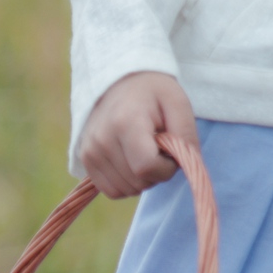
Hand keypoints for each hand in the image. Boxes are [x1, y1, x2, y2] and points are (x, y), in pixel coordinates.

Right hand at [81, 72, 196, 198]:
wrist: (120, 81)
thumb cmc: (154, 92)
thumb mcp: (178, 103)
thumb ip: (186, 135)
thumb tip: (188, 165)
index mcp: (125, 123)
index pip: (147, 167)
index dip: (166, 167)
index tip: (171, 150)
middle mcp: (101, 140)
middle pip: (137, 181)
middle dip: (156, 172)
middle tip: (158, 147)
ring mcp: (90, 151)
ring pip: (125, 190)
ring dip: (142, 179)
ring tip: (145, 152)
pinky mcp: (85, 160)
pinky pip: (112, 190)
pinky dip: (127, 183)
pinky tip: (132, 162)